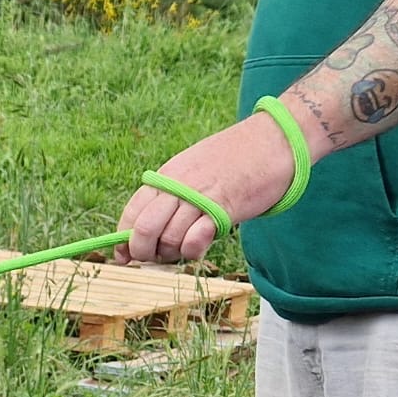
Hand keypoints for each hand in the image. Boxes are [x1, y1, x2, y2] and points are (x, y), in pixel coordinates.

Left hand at [117, 111, 300, 263]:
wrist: (274, 139)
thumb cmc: (234, 160)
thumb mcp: (194, 171)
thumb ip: (172, 196)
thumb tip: (146, 231)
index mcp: (167, 175)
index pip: (132, 211)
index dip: (123, 239)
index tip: (123, 257)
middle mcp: (178, 184)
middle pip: (143, 229)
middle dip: (144, 252)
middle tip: (158, 256)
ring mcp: (199, 196)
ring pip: (168, 238)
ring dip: (174, 253)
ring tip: (189, 244)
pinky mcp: (223, 208)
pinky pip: (194, 239)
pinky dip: (193, 250)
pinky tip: (203, 242)